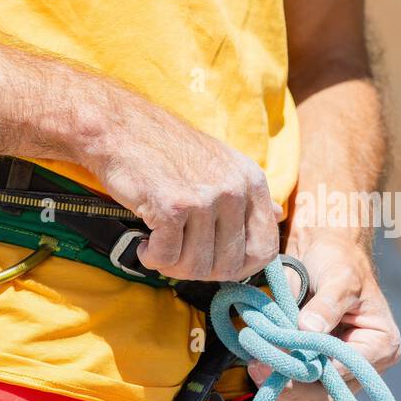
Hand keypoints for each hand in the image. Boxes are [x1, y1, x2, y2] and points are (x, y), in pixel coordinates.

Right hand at [84, 97, 280, 280]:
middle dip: (202, 271)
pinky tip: (145, 243)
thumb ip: (251, 194)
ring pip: (198, 266)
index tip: (217, 265)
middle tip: (180, 257)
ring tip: (159, 245)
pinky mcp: (172, 207)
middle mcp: (234, 190)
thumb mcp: (223, 164)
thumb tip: (279, 214)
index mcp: (251, 181)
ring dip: (173, 265)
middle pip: (230, 265)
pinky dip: (152, 257)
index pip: (266, 249)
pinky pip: (167, 257)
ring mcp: (205, 198)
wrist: (121, 128)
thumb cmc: (169, 151)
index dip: (242, 268)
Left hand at [250, 232, 400, 400]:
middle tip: (258, 366)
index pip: (348, 370)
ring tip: (255, 369)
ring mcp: (338, 377)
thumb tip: (308, 329)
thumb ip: (328, 303)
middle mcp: (362, 368)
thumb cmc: (339, 262)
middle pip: (329, 396)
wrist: (322, 255)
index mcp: (380, 345)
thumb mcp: (339, 276)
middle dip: (292, 387)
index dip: (315, 369)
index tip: (282, 358)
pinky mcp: (314, 379)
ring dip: (281, 395)